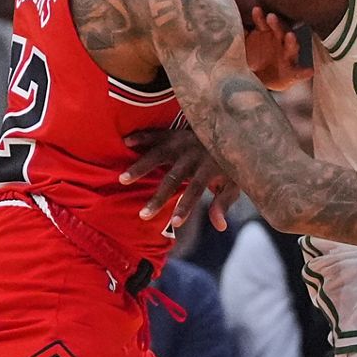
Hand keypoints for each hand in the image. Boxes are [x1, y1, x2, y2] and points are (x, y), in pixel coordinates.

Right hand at [121, 128, 240, 230]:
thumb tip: (220, 226)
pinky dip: (142, 136)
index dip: (187, 206)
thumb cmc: (229, 163)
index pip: (197, 190)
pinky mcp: (175, 132)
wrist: (231, 129)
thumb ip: (223, 203)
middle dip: (159, 197)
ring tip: (123, 179)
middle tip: (143, 215)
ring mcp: (183, 141)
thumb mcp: (233, 182)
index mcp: (209, 167)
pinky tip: (126, 142)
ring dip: (141, 166)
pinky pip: (157, 133)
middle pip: (174, 177)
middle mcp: (194, 154)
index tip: (175, 224)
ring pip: (160, 154)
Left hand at [245, 6, 312, 90]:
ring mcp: (287, 56)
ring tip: (291, 36)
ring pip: (291, 47)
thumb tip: (226, 20)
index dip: (260, 17)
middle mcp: (279, 41)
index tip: (256, 10)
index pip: (264, 23)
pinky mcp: (293, 72)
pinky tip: (310, 71)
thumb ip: (238, 34)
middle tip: (271, 17)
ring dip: (291, 41)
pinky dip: (305, 72)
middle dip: (276, 24)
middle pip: (279, 30)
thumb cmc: (253, 57)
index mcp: (267, 33)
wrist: (261, 80)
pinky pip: (300, 72)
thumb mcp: (243, 45)